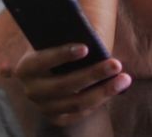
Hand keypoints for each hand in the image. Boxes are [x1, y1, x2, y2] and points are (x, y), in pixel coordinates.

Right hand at [15, 44, 131, 125]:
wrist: (47, 73)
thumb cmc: (55, 48)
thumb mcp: (54, 41)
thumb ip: (65, 36)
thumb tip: (90, 33)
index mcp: (26, 67)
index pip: (43, 60)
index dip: (63, 54)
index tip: (86, 47)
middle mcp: (32, 90)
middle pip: (65, 85)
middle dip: (93, 74)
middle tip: (116, 63)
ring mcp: (44, 107)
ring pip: (77, 102)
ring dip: (104, 91)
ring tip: (125, 78)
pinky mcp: (58, 118)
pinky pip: (82, 112)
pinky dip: (100, 100)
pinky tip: (117, 88)